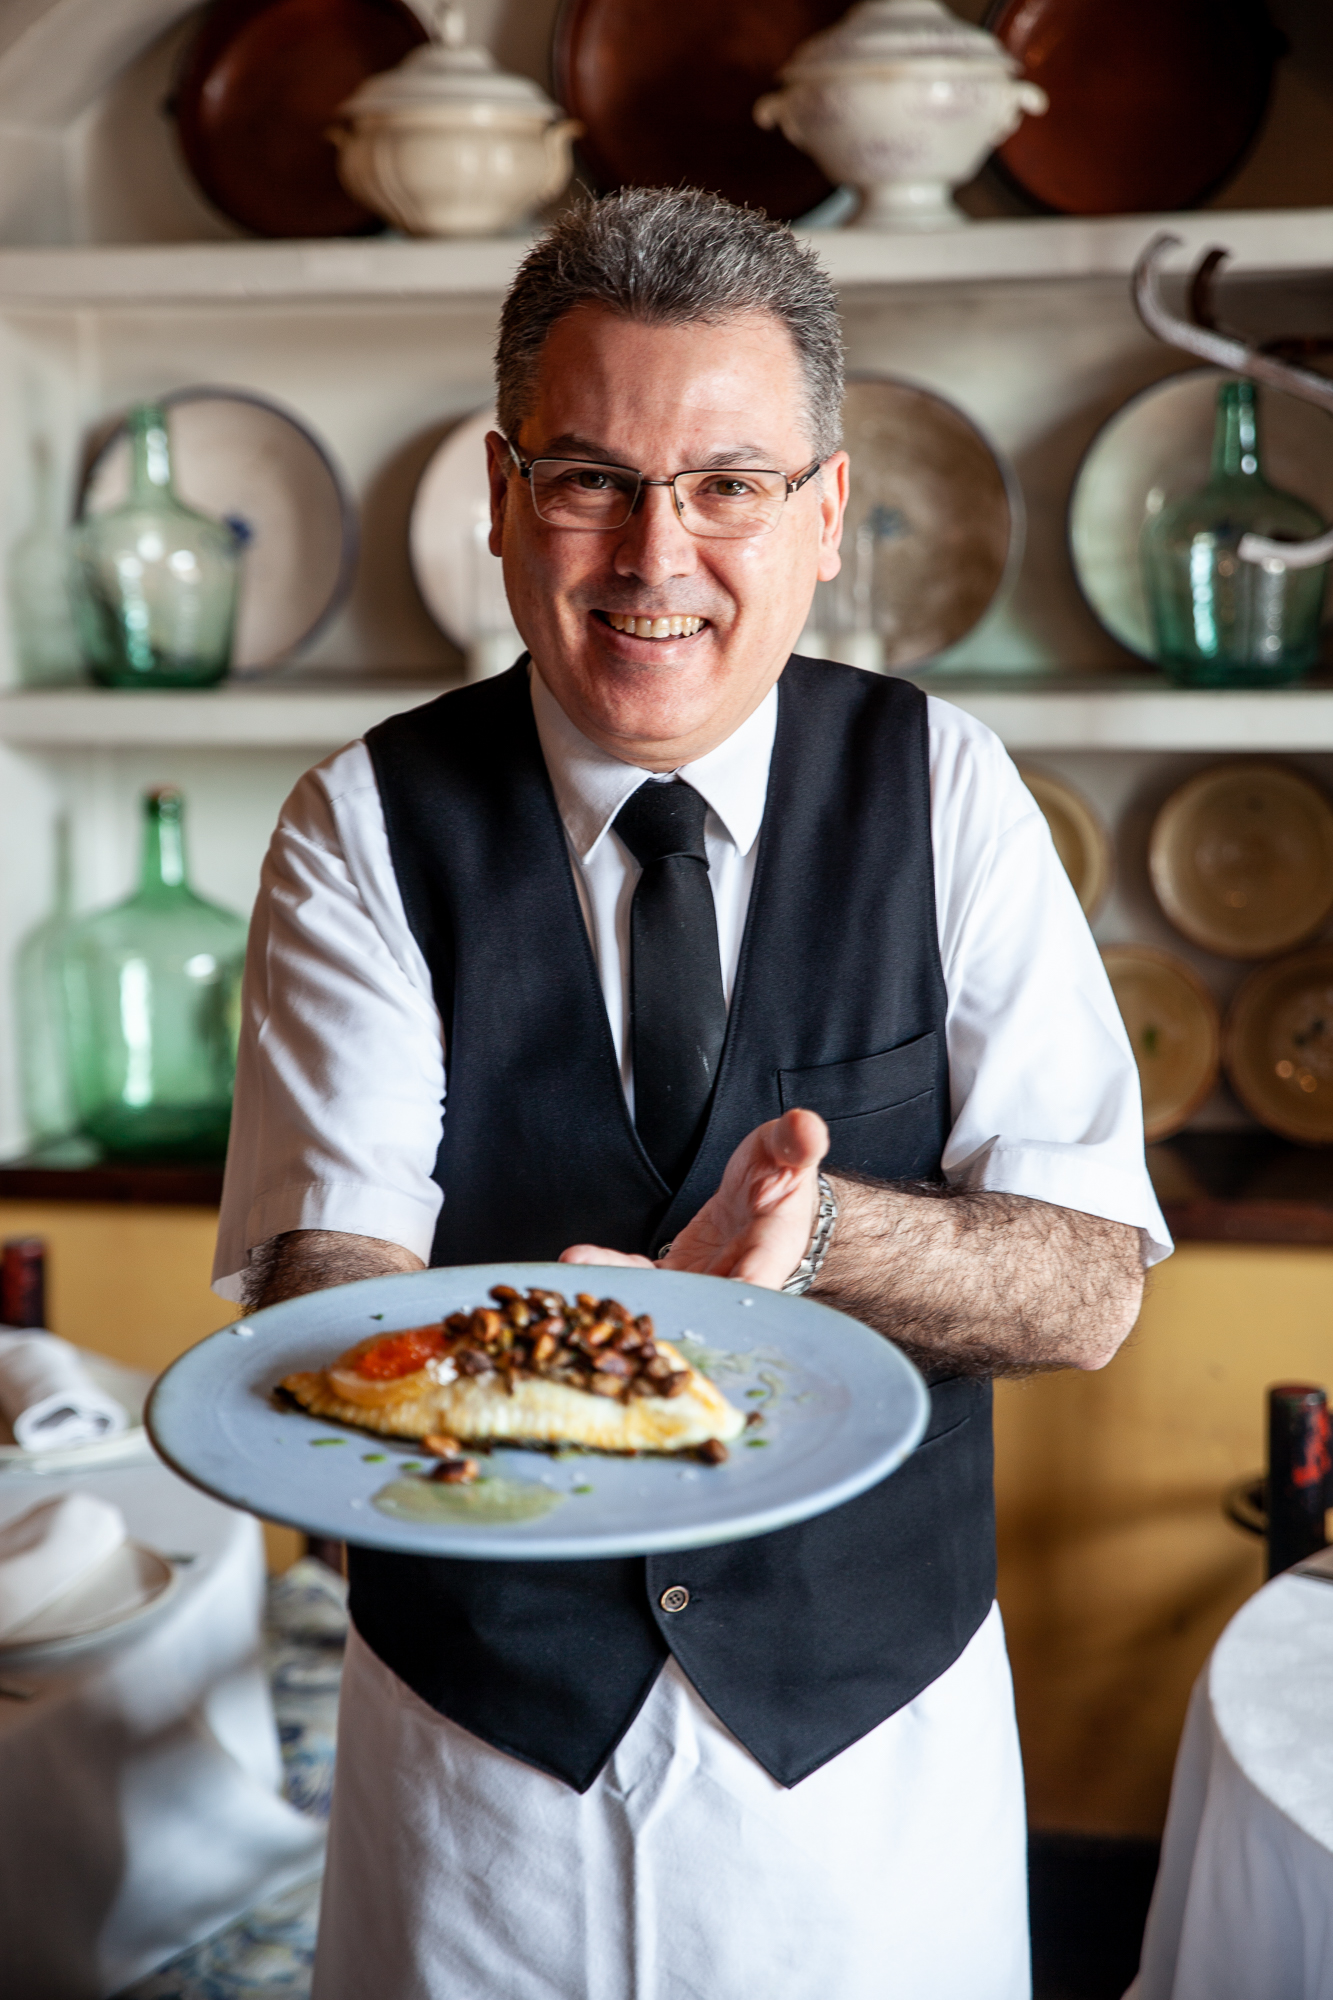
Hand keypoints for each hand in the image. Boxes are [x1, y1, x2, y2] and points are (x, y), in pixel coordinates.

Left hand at [560, 1108, 828, 1289]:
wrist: (768, 1203)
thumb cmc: (783, 1180)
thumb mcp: (791, 1153)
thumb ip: (797, 1142)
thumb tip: (805, 1126)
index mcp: (769, 1252)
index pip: (756, 1278)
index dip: (732, 1291)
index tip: (704, 1296)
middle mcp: (733, 1278)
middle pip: (700, 1300)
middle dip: (661, 1299)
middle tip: (621, 1293)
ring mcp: (701, 1281)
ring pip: (661, 1292)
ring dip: (620, 1283)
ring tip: (580, 1267)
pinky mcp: (674, 1274)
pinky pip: (640, 1276)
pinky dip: (609, 1269)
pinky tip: (577, 1260)